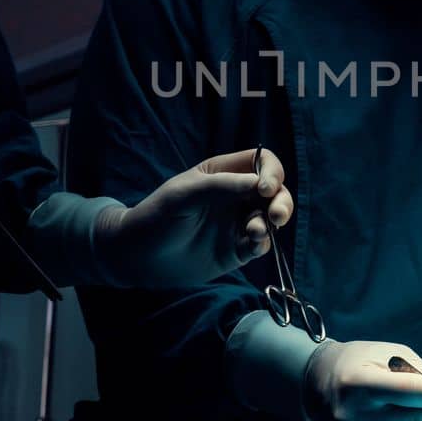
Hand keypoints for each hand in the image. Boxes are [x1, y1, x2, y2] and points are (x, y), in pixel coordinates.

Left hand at [95, 148, 294, 286]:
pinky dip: (262, 244)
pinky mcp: (237, 249)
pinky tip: (250, 246)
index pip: (262, 163)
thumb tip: (260, 184)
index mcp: (224, 173)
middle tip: (275, 216)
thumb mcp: (184, 194)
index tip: (265, 188)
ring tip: (254, 233)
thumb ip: (221, 186)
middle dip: (282, 201)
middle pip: (275, 191)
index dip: (270, 172)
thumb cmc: (157, 216)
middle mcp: (236, 195)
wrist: (139, 257)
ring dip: (271, 223)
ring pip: (272, 218)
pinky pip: (261, 244)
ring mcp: (238, 222)